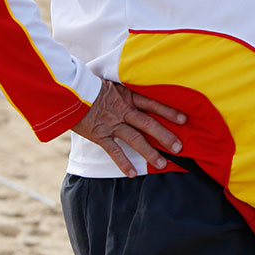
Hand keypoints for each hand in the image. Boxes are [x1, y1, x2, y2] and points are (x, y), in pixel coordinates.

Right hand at [72, 80, 186, 176]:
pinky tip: (133, 174)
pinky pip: (114, 151)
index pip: (154, 104)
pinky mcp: (100, 134)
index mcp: (128, 95)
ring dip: (149, 152)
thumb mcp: (112, 81)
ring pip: (135, 139)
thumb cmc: (90, 84)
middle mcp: (124, 110)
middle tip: (179, 148)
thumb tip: (137, 86)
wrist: (69, 91)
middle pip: (149, 124)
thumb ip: (125, 88)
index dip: (170, 111)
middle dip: (165, 136)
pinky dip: (123, 162)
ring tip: (162, 164)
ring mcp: (112, 123)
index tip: (185, 119)